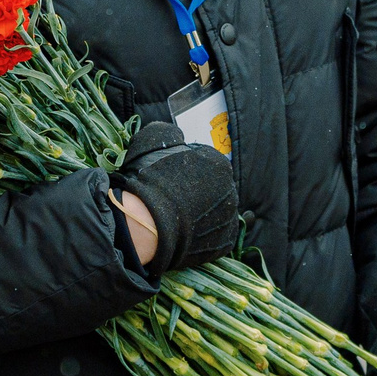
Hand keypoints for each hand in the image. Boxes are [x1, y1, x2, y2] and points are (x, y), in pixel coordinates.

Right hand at [110, 120, 237, 273]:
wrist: (146, 223)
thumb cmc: (147, 182)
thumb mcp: (150, 143)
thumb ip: (168, 134)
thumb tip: (176, 135)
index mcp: (218, 164)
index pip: (206, 163)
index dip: (187, 171)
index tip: (172, 179)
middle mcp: (230, 190)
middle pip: (215, 189)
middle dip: (197, 193)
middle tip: (175, 201)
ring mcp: (229, 218)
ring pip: (217, 212)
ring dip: (203, 214)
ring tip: (178, 219)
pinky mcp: (225, 242)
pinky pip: (217, 235)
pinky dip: (204, 234)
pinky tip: (186, 234)